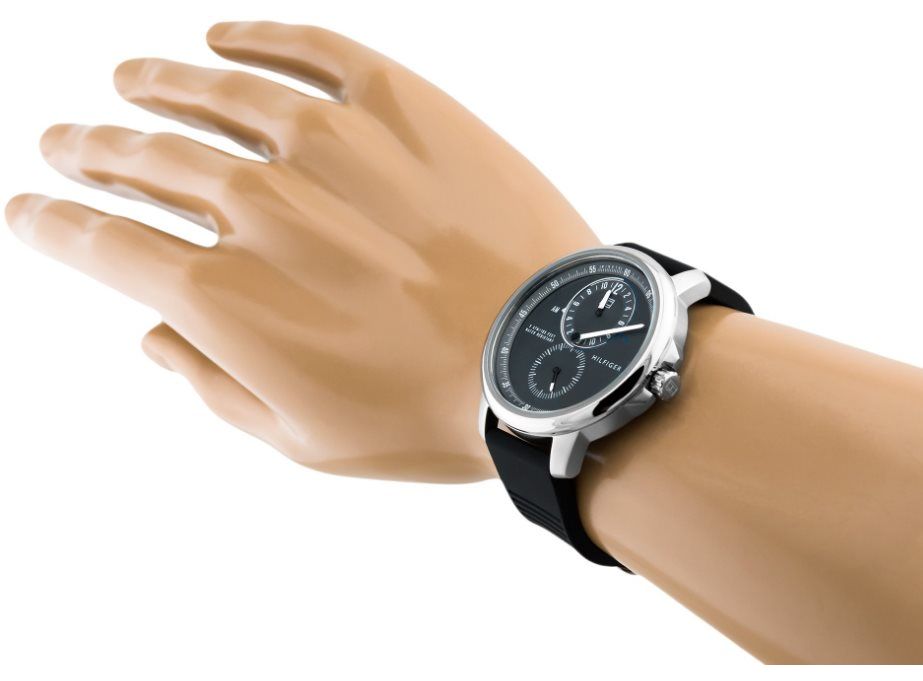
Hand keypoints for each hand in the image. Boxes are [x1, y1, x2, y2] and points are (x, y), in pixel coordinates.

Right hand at [5, 21, 598, 481]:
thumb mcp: (304, 436)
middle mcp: (261, 207)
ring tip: (129, 80)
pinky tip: (224, 39)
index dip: (56, 225)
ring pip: (215, 94)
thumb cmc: (430, 413)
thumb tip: (156, 335)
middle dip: (95, 152)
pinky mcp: (402, 104)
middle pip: (148, 160)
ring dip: (159, 87)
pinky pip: (311, 52)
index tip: (32, 211)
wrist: (546, 357)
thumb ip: (214, 382)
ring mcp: (331, 144)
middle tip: (67, 142)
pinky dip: (257, 40)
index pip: (105, 245)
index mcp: (227, 294)